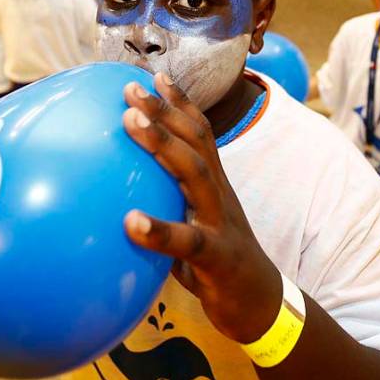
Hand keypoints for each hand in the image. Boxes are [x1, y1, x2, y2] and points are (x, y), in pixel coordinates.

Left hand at [121, 73, 281, 343]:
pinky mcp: (219, 256)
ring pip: (195, 175)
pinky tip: (130, 222)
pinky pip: (190, 241)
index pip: (201, 135)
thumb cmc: (217, 264)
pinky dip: (160, 230)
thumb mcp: (194, 226)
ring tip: (131, 124)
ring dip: (163, 145)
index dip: (181, 103)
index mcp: (215, 186)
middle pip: (197, 142)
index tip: (154, 76)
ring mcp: (222, 222)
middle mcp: (220, 195)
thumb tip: (118, 199)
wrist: (260, 303)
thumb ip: (169, 207)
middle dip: (166, 111)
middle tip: (132, 89)